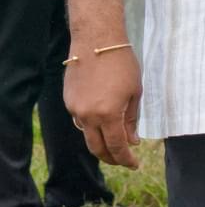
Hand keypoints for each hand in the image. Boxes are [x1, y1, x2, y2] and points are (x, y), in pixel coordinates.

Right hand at [65, 46, 141, 169]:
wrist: (96, 41)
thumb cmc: (122, 64)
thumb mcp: (135, 92)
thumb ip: (131, 119)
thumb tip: (132, 141)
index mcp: (107, 114)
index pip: (116, 146)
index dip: (126, 159)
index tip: (134, 164)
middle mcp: (87, 116)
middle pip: (97, 148)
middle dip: (111, 158)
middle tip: (123, 160)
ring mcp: (75, 109)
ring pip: (87, 136)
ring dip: (100, 144)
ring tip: (115, 145)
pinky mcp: (68, 101)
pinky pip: (80, 122)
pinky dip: (92, 128)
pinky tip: (102, 126)